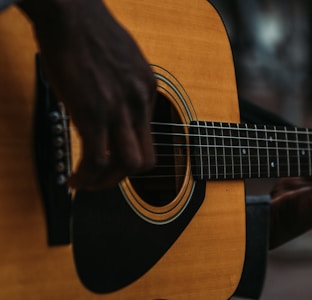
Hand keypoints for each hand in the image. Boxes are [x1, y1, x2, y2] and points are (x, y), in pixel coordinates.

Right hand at [19, 0, 156, 189]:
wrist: (72, 12)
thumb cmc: (91, 30)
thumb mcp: (122, 59)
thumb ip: (123, 84)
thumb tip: (111, 99)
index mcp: (147, 91)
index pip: (149, 138)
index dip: (130, 155)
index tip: (112, 160)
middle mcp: (139, 104)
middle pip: (145, 160)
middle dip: (123, 177)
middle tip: (103, 179)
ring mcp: (118, 110)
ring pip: (125, 166)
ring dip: (105, 182)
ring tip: (86, 183)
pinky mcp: (93, 113)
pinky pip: (96, 159)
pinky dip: (86, 177)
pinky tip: (74, 179)